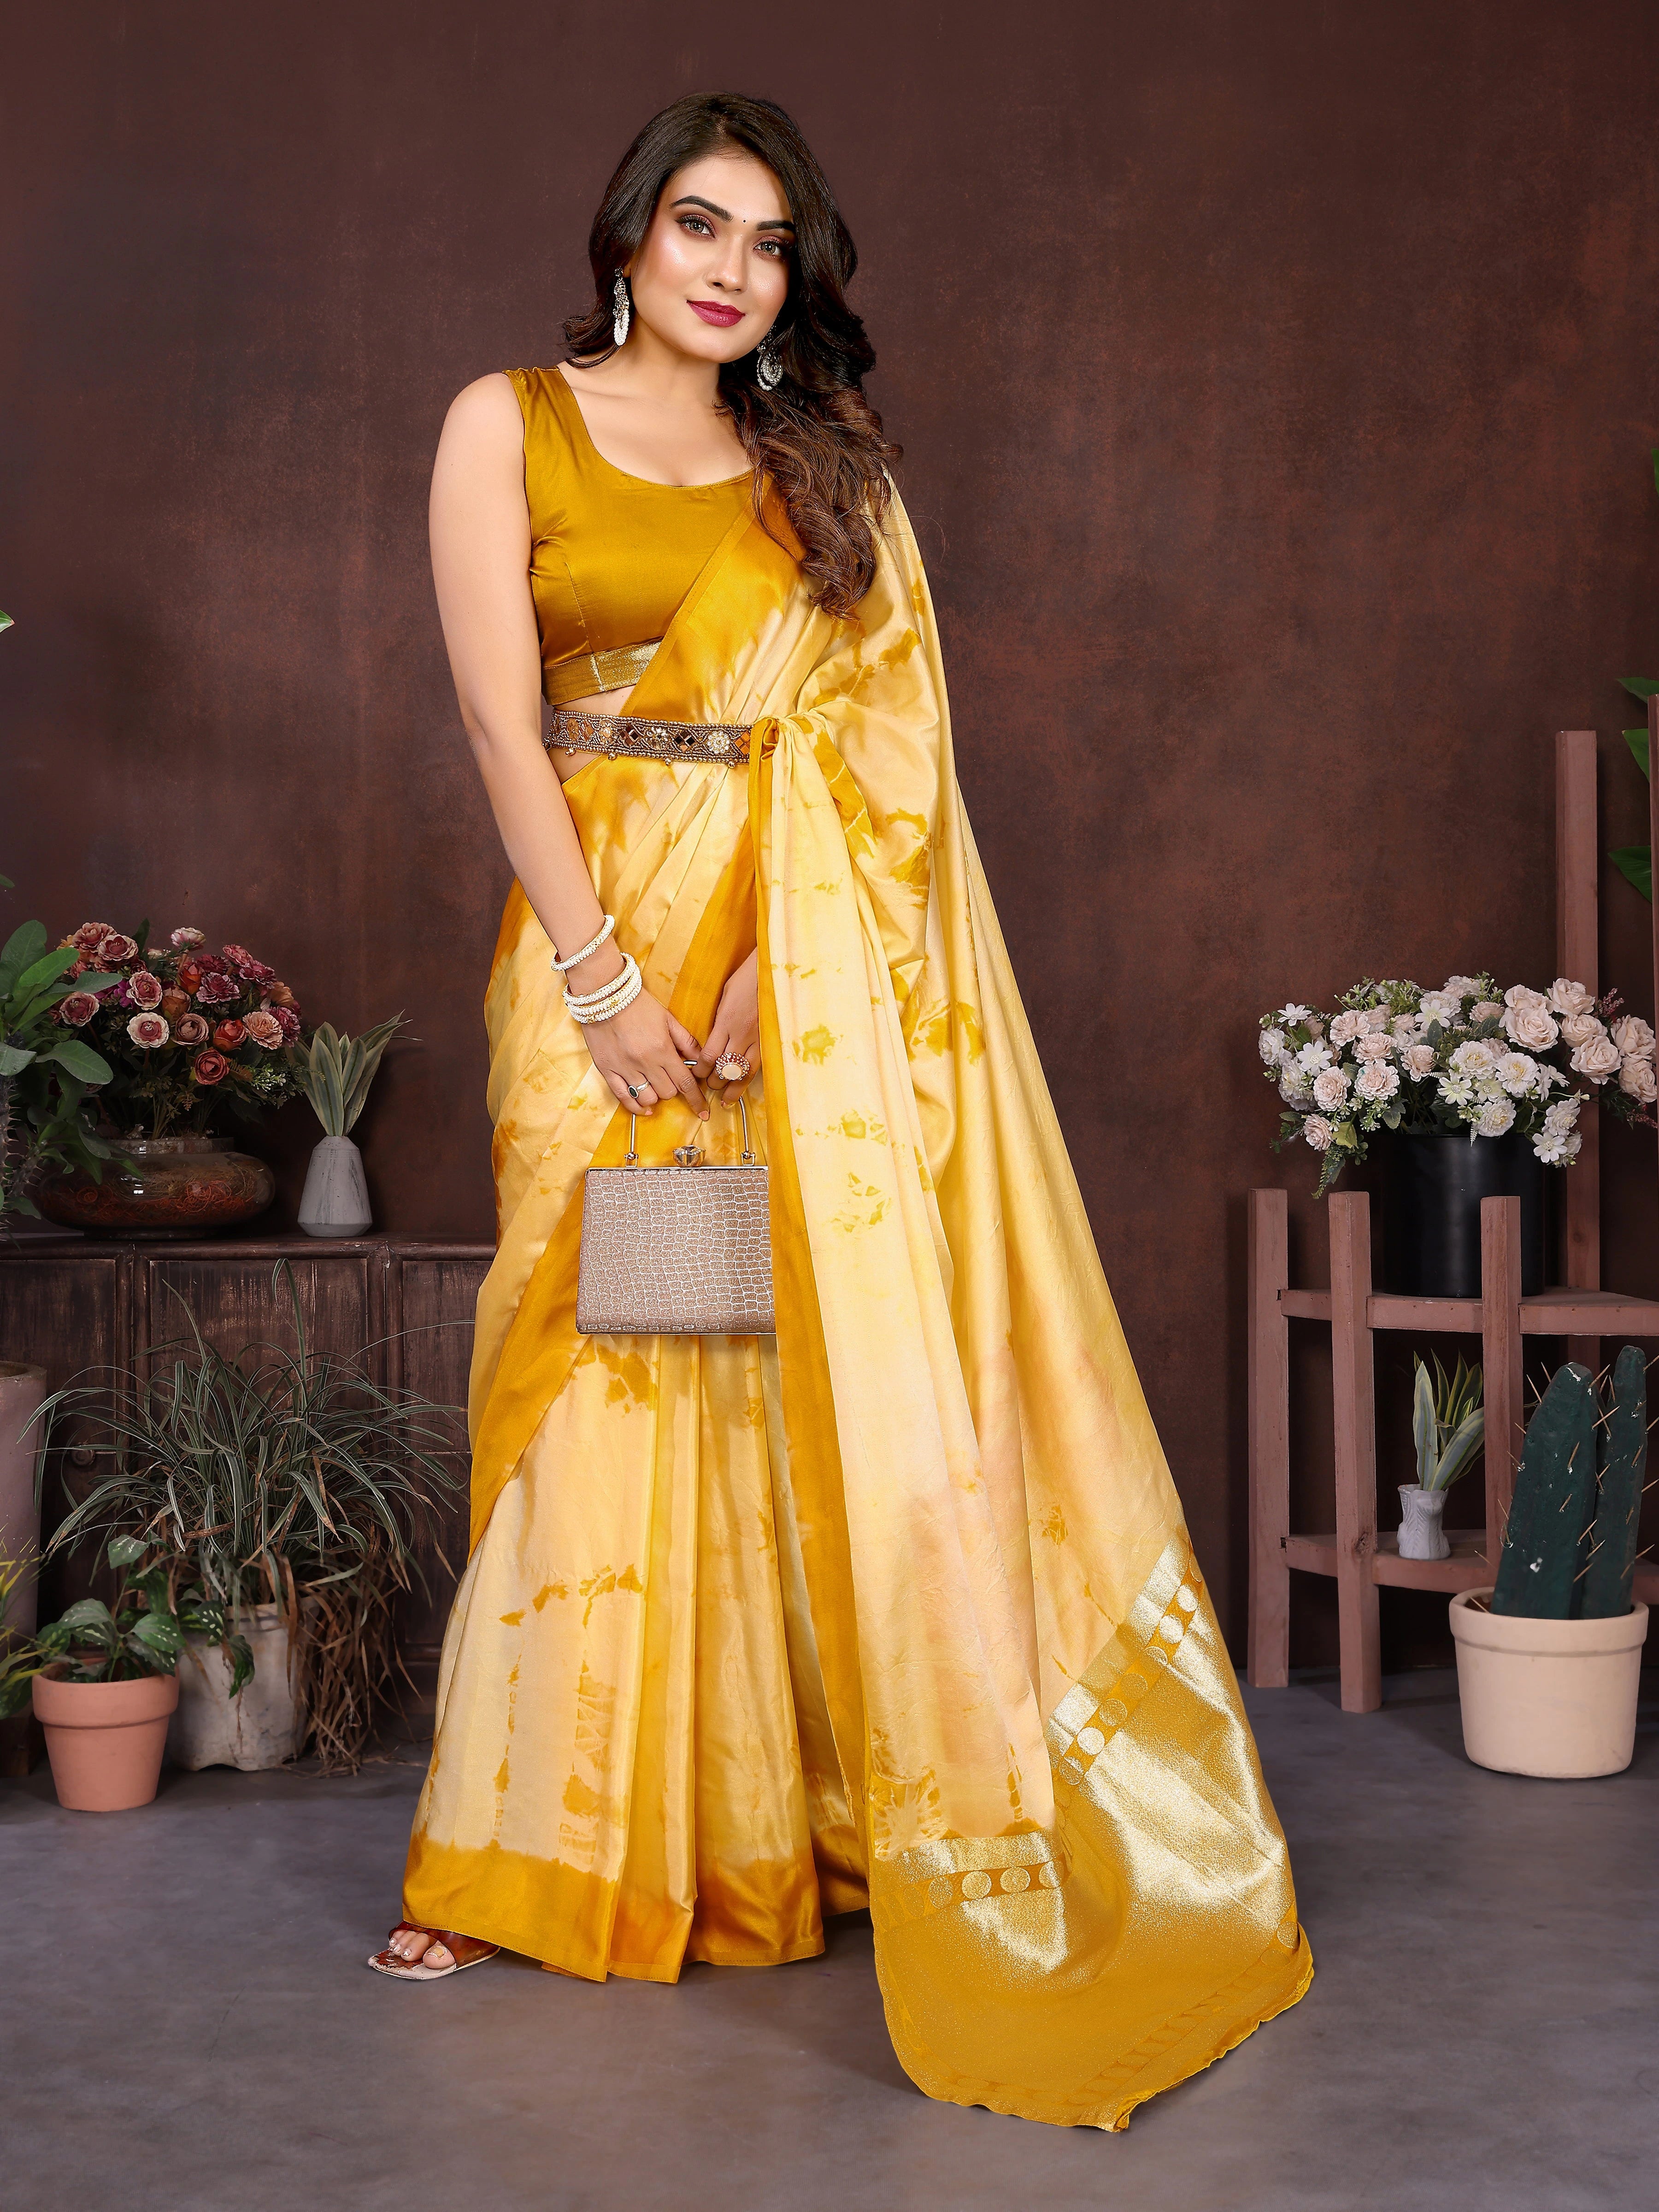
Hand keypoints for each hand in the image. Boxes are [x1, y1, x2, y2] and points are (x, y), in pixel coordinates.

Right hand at [582, 981, 707, 1118]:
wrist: (604, 995)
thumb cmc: (638, 1005)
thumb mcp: (668, 1019)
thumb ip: (686, 1041)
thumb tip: (701, 1060)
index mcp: (662, 1049)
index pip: (685, 1083)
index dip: (697, 1100)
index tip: (704, 1112)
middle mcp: (644, 1063)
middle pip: (668, 1092)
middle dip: (674, 1088)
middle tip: (670, 1077)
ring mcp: (624, 1068)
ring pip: (647, 1098)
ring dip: (656, 1096)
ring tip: (655, 1084)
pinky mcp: (607, 1071)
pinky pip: (623, 1097)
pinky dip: (636, 1107)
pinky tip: (644, 1107)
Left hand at [698, 949, 759, 1102]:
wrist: (771, 971)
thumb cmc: (745, 979)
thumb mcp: (725, 997)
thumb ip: (719, 1021)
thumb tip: (713, 1039)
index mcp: (726, 1021)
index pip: (709, 1055)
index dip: (701, 1070)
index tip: (696, 1075)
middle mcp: (741, 1034)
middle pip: (724, 1067)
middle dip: (714, 1081)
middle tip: (708, 1087)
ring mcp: (757, 1038)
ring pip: (742, 1072)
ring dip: (732, 1088)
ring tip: (725, 1100)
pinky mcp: (769, 1040)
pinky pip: (757, 1066)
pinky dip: (748, 1080)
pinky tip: (743, 1088)